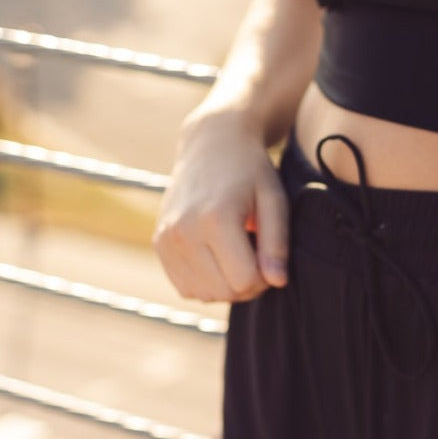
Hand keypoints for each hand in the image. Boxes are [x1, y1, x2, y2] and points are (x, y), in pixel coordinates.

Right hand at [153, 110, 288, 302]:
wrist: (212, 144)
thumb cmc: (251, 171)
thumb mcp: (275, 200)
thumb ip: (277, 243)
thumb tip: (278, 282)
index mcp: (215, 219)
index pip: (245, 281)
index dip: (266, 276)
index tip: (271, 255)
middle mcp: (183, 231)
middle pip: (224, 291)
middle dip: (249, 283)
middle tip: (259, 255)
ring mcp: (166, 238)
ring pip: (204, 294)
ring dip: (228, 284)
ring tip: (240, 252)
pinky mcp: (159, 243)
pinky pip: (186, 287)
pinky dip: (207, 282)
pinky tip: (220, 256)